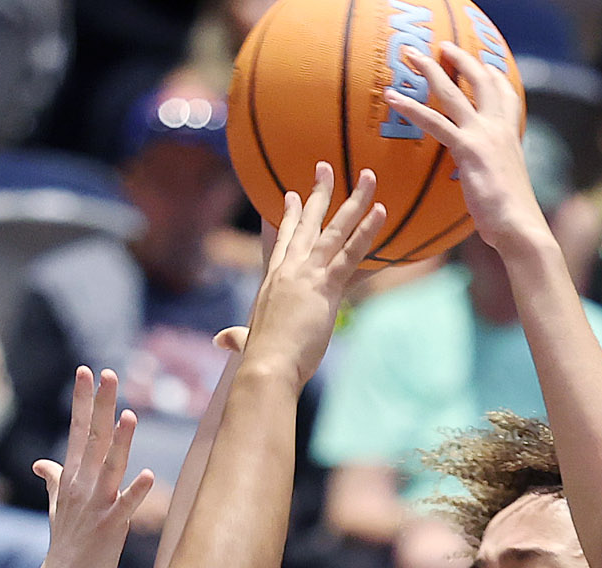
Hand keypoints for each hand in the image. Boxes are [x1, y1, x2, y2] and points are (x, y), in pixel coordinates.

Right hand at [34, 368, 155, 567]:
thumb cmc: (65, 543)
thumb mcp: (56, 507)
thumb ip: (53, 480)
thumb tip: (41, 464)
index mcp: (72, 478)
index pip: (77, 431)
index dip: (82, 401)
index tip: (86, 371)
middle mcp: (82, 486)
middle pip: (94, 439)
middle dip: (101, 406)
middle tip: (109, 374)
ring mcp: (97, 506)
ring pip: (110, 466)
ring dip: (120, 441)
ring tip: (130, 415)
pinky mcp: (111, 527)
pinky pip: (125, 506)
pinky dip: (136, 491)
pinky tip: (147, 475)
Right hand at [241, 164, 385, 389]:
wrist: (267, 366)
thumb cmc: (259, 360)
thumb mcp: (248, 342)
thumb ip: (237, 339)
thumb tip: (221, 341)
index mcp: (272, 280)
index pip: (283, 241)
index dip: (289, 217)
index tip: (293, 195)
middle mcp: (289, 269)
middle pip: (307, 223)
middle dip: (318, 193)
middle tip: (327, 167)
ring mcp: (308, 274)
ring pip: (334, 229)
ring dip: (353, 201)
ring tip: (368, 177)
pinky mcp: (326, 286)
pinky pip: (351, 253)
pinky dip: (366, 232)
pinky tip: (380, 211)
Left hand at [386, 43, 537, 256]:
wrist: (519, 226)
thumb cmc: (512, 218)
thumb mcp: (507, 186)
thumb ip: (494, 173)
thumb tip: (485, 183)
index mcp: (510, 134)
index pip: (505, 93)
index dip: (494, 75)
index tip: (485, 65)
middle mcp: (499, 127)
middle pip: (480, 79)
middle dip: (460, 58)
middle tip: (441, 47)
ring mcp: (484, 134)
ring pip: (453, 92)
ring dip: (429, 69)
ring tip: (409, 56)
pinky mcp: (468, 149)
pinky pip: (434, 122)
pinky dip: (411, 108)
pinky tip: (392, 99)